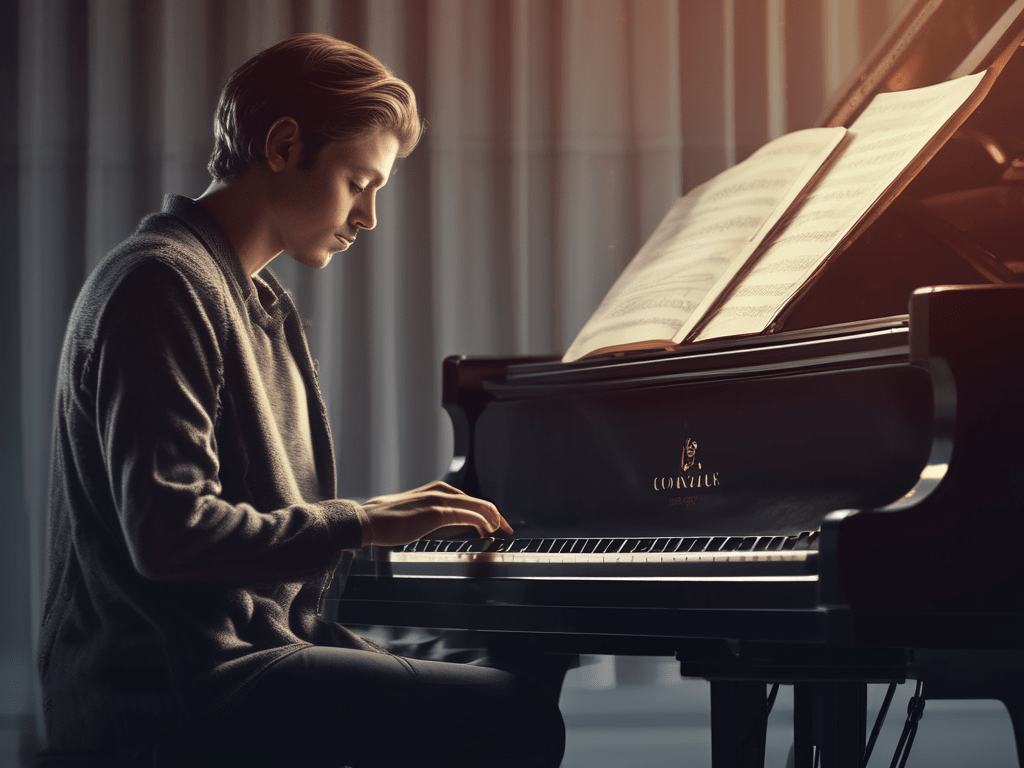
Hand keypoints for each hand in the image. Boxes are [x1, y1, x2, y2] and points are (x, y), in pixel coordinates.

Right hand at [359, 481, 512, 546]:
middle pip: (477, 501)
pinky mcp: (436, 511)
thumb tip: (443, 528)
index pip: (468, 500)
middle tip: (508, 528)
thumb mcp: (413, 517)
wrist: (367, 521)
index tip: (496, 524)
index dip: (486, 511)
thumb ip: (429, 519)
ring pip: (476, 505)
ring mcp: (438, 499)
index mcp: (435, 491)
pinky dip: (482, 520)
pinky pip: (467, 514)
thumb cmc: (386, 521)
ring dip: (493, 517)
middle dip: (495, 515)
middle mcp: (440, 491)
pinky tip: (489, 529)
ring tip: (502, 529)